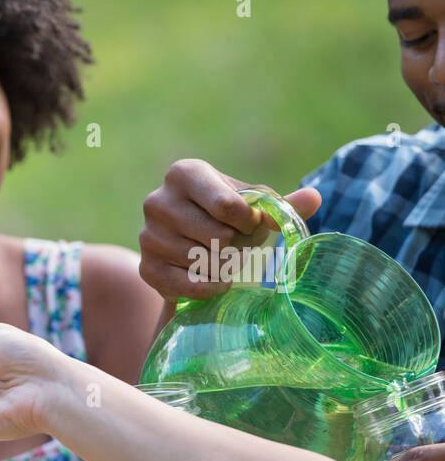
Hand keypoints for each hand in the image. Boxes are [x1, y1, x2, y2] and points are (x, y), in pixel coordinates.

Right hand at [139, 159, 321, 300]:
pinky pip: (190, 286)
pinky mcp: (146, 268)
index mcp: (184, 174)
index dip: (249, 223)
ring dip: (224, 266)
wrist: (187, 246)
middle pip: (218, 237)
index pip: (227, 206)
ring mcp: (147, 236)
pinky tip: (215, 279)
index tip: (249, 224)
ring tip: (220, 258)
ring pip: (205, 262)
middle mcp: (157, 201)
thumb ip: (280, 205)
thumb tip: (314, 197)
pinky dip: (211, 287)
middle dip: (236, 246)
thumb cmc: (225, 219)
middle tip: (233, 245)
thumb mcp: (250, 207)